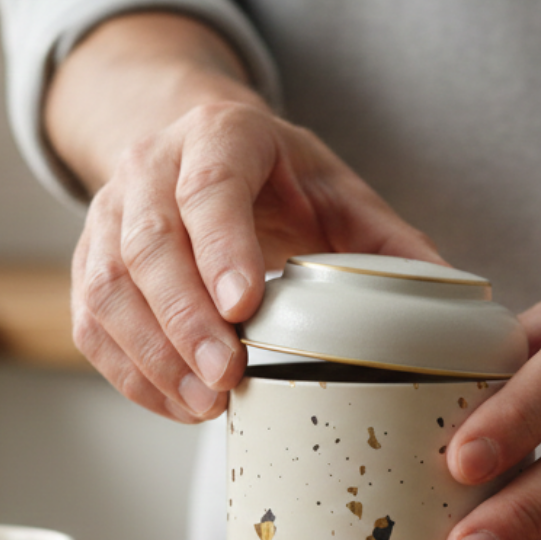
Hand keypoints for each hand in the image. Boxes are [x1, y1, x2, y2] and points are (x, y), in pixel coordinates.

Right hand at [70, 102, 442, 421]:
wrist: (193, 151)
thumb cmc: (275, 179)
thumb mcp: (337, 190)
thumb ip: (388, 240)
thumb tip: (450, 298)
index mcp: (222, 135)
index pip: (210, 186)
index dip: (222, 246)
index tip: (243, 307)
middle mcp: (152, 168)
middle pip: (149, 243)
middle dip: (185, 318)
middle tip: (226, 378)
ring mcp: (109, 215)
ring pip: (110, 287)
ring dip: (154, 354)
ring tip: (206, 404)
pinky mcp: (90, 263)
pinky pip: (92, 323)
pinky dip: (130, 372)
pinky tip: (178, 401)